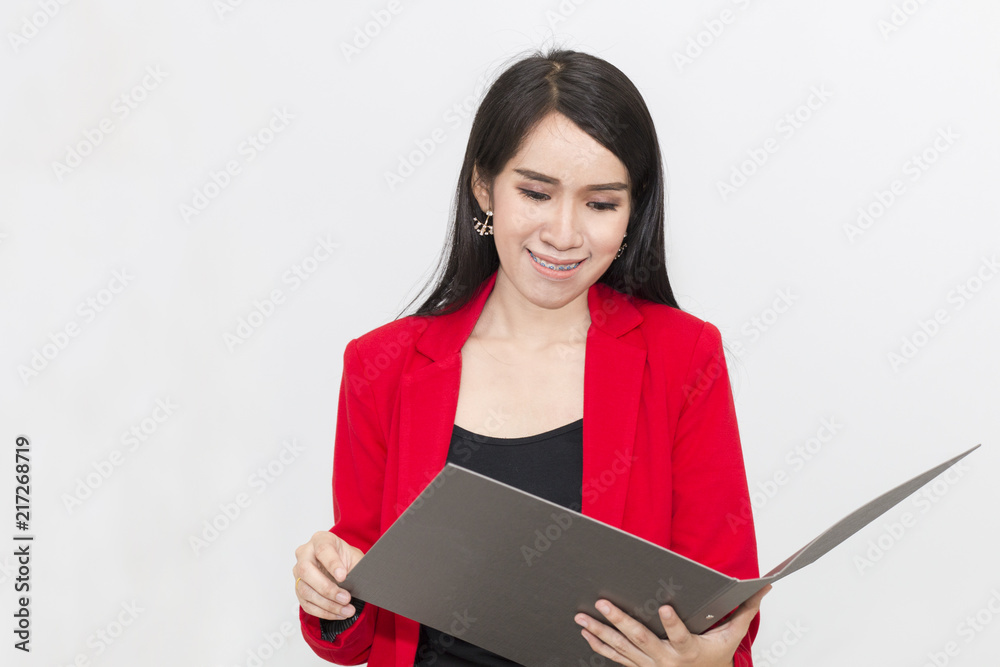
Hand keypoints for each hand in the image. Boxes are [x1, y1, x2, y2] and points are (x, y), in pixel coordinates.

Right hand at [293, 530, 365, 619]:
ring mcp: (298, 572)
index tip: (343, 576)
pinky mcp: (299, 589)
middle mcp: (305, 554)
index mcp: (320, 540)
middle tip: (346, 598)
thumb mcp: (355, 557)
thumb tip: (364, 580)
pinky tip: (338, 614)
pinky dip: (324, 612)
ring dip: (327, 604)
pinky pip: (307, 604)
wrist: (340, 568)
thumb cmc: (346, 559)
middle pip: (306, 571)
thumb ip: (357, 566)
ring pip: (305, 590)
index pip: (323, 549)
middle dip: (327, 588)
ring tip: (346, 610)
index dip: (332, 563)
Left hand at [573, 584, 771, 665]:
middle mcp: (666, 661)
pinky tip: (586, 634)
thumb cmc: (716, 658)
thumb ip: (743, 613)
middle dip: (620, 621)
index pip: (681, 636)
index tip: (663, 607)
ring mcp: (649, 666)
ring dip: (601, 632)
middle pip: (640, 639)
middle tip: (603, 604)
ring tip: (582, 617)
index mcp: (689, 651)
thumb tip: (764, 588)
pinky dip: (600, 647)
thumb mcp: (731, 638)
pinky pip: (616, 658)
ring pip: (622, 648)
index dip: (672, 623)